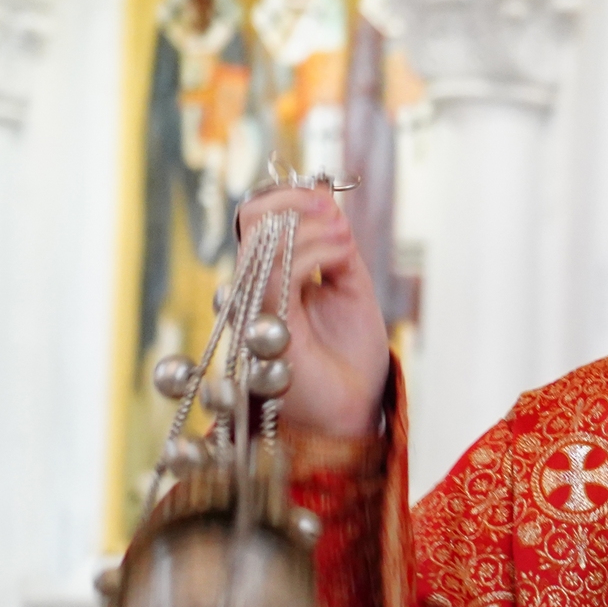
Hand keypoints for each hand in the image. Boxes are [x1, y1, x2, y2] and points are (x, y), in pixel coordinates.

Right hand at [235, 186, 388, 436]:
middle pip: (252, 225)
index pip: (257, 221)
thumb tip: (324, 199)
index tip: (326, 198)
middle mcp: (253, 292)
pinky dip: (312, 253)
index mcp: (270, 279)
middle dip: (294, 204)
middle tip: (332, 210)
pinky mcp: (264, 331)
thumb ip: (335, 248)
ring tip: (345, 234)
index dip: (287, 198)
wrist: (356, 408)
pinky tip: (343, 254)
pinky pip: (275, 276)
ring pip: (262, 247)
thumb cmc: (351, 356)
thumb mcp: (350, 288)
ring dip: (310, 228)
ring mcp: (254, 311)